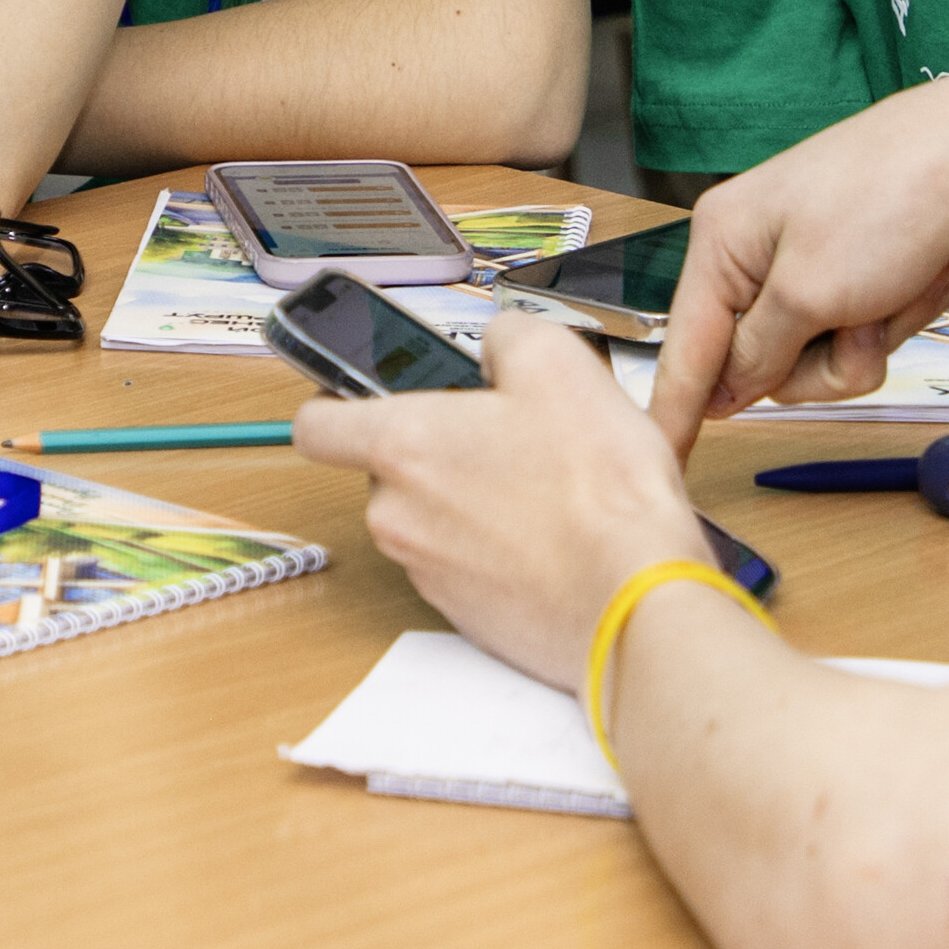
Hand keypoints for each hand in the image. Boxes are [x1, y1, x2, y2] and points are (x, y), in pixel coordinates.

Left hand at [297, 317, 711, 688]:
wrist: (632, 598)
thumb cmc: (596, 491)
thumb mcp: (559, 362)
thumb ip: (506, 335)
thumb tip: (497, 346)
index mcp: (402, 445)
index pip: (315, 425)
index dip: (336, 401)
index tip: (365, 395)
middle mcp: (398, 514)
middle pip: (388, 470)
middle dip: (438, 450)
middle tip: (506, 436)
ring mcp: (427, 570)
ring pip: (429, 518)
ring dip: (470, 499)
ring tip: (543, 487)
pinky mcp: (464, 613)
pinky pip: (463, 564)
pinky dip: (495, 547)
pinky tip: (552, 534)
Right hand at [649, 84, 948, 444]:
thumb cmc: (894, 196)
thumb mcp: (810, 292)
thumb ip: (758, 353)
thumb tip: (725, 392)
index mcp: (723, 239)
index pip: (686, 346)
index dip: (673, 408)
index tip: (662, 454)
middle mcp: (759, 249)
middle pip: (762, 362)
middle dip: (821, 358)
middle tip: (858, 318)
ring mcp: (814, 260)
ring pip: (819, 356)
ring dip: (867, 340)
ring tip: (895, 290)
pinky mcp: (861, 269)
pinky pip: (861, 333)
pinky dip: (895, 319)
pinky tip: (918, 279)